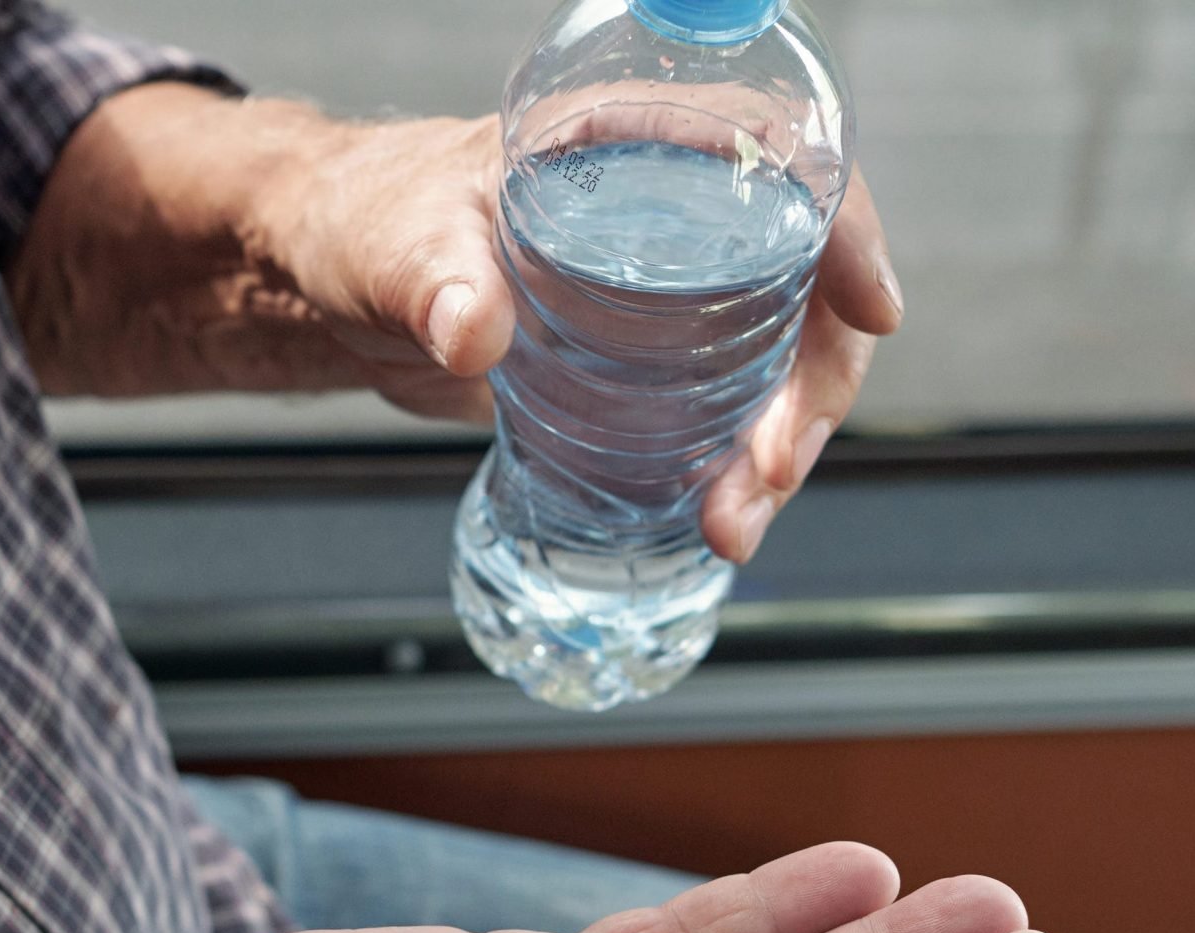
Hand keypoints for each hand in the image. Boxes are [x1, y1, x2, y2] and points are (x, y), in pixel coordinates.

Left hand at [11, 85, 904, 564]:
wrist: (321, 283)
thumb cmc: (355, 225)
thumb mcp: (389, 246)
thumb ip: (428, 279)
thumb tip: (470, 330)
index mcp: (636, 144)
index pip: (787, 162)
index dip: (848, 229)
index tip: (873, 309)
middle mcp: (673, 210)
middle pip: (804, 285)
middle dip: (809, 390)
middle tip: (757, 480)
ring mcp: (666, 288)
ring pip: (776, 359)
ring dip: (776, 447)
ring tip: (729, 525)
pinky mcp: (641, 357)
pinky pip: (724, 402)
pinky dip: (733, 462)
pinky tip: (712, 520)